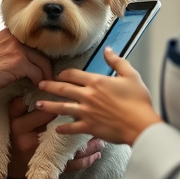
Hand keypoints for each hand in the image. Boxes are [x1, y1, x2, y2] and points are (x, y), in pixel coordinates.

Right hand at [0, 28, 53, 95]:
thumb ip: (11, 50)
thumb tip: (28, 60)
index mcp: (9, 33)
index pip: (33, 41)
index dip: (40, 54)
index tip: (43, 65)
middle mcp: (14, 38)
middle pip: (40, 50)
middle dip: (46, 64)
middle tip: (48, 75)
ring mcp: (17, 49)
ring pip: (42, 61)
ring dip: (45, 74)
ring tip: (44, 83)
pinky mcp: (18, 62)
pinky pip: (37, 72)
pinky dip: (39, 81)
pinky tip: (35, 86)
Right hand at [4, 97, 102, 178]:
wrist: (9, 165)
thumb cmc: (13, 138)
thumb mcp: (10, 120)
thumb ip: (17, 106)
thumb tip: (26, 94)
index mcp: (23, 127)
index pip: (44, 112)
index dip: (60, 104)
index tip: (74, 97)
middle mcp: (34, 142)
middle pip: (62, 131)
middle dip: (80, 123)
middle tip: (95, 114)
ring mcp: (44, 157)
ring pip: (71, 151)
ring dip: (88, 145)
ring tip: (101, 138)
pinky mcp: (51, 169)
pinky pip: (71, 166)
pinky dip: (85, 160)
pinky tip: (96, 154)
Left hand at [37, 47, 162, 145]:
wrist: (141, 124)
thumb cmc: (138, 100)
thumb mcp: (130, 75)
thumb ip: (117, 62)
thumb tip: (108, 49)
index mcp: (96, 82)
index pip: (74, 74)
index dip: (64, 73)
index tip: (58, 74)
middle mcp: (88, 96)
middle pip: (64, 89)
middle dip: (50, 86)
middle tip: (40, 84)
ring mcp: (86, 112)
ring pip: (62, 107)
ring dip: (49, 106)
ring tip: (38, 104)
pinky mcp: (89, 127)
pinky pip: (72, 128)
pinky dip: (63, 128)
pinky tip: (56, 129)